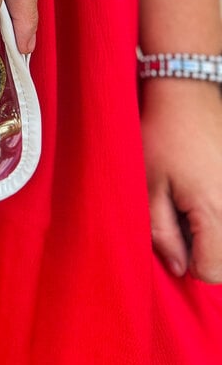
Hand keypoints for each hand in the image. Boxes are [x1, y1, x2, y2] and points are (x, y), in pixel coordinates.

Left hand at [141, 79, 221, 283]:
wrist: (187, 92)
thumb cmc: (163, 134)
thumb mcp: (149, 185)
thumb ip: (162, 233)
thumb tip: (179, 267)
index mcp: (216, 212)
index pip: (213, 272)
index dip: (188, 263)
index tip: (172, 239)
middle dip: (203, 248)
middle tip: (179, 216)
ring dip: (212, 229)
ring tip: (189, 200)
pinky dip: (216, 209)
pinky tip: (200, 188)